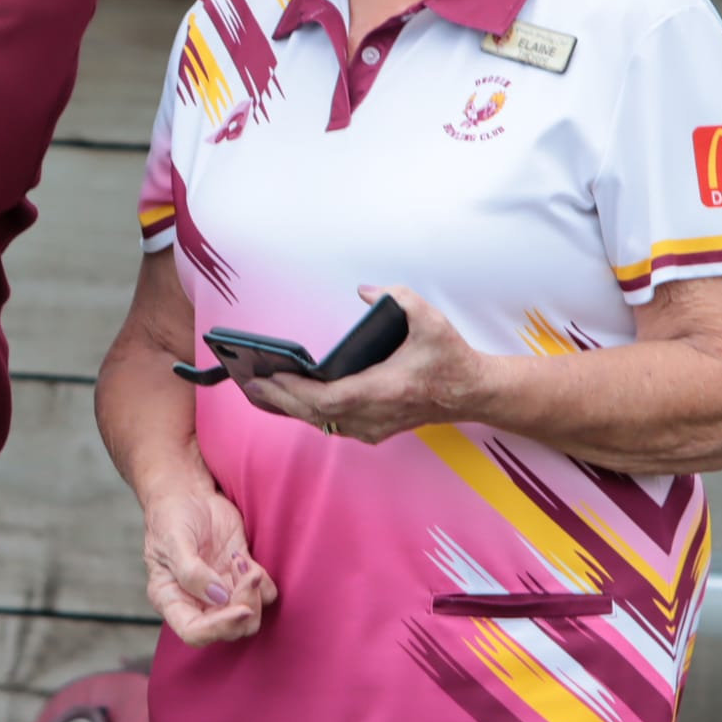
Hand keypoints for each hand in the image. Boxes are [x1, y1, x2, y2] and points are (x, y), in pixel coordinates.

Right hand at [141, 483, 275, 645]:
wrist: (186, 492)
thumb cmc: (170, 516)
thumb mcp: (173, 541)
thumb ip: (191, 572)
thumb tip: (219, 598)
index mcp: (171, 599)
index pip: (194, 632)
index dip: (219, 628)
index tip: (241, 610)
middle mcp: (197, 601)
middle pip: (228, 628)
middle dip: (244, 607)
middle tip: (248, 574)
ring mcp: (221, 590)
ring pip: (249, 616)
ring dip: (254, 595)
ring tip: (244, 563)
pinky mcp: (240, 574)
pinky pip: (263, 593)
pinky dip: (263, 582)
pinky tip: (244, 559)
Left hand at [245, 285, 487, 445]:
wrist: (473, 392)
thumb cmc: (450, 357)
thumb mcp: (430, 317)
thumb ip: (398, 297)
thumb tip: (365, 291)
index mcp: (385, 389)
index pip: (329, 398)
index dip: (294, 391)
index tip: (269, 376)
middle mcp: (375, 414)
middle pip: (315, 414)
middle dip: (279, 398)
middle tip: (248, 380)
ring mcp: (374, 427)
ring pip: (321, 422)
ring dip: (289, 406)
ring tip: (258, 388)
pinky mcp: (374, 429)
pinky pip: (332, 423)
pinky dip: (307, 411)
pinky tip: (287, 398)